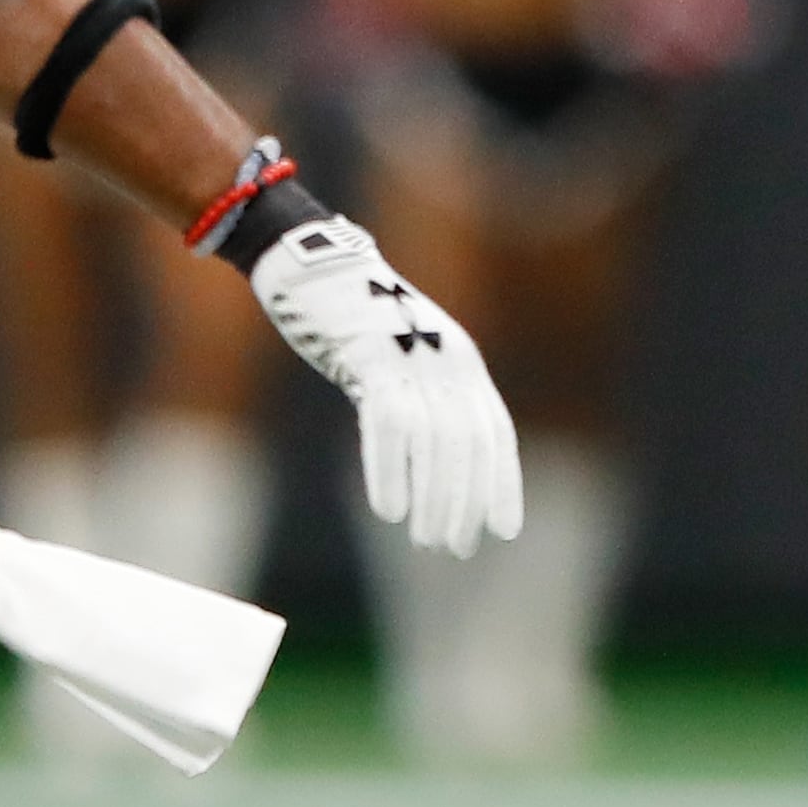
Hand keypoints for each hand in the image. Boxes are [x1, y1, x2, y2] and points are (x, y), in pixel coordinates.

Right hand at [250, 217, 522, 557]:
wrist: (304, 259)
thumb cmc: (350, 317)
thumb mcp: (404, 358)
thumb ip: (426, 400)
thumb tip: (439, 462)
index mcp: (463, 363)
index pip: (495, 434)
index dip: (502, 483)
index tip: (503, 529)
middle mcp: (446, 359)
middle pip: (468, 444)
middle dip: (465, 501)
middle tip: (455, 547)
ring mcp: (409, 355)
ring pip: (435, 440)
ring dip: (433, 497)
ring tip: (426, 539)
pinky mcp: (368, 354)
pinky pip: (388, 424)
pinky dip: (391, 470)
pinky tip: (387, 509)